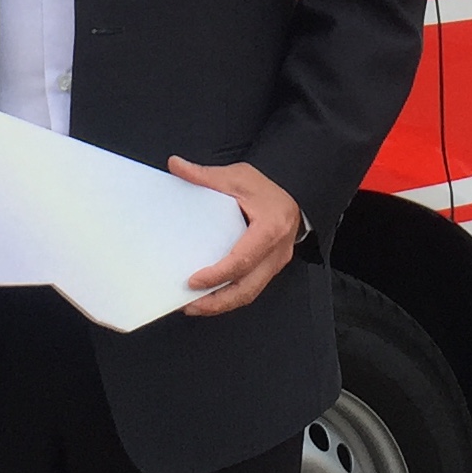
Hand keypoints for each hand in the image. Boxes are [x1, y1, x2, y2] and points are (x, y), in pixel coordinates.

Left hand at [174, 159, 302, 314]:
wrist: (295, 192)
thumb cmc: (267, 187)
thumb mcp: (237, 177)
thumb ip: (205, 175)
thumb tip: (176, 165)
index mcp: (270, 228)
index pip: (243, 260)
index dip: (218, 275)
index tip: (194, 281)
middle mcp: (276, 251)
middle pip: (247, 288)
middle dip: (217, 302)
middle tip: (190, 306)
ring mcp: (276, 263)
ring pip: (249, 294)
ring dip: (222, 304)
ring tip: (195, 307)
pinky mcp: (270, 268)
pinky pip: (251, 288)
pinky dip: (230, 297)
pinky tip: (210, 298)